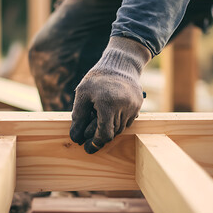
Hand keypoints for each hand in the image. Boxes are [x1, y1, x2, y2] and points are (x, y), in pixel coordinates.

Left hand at [70, 37, 150, 153]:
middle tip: (88, 135)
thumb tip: (75, 137)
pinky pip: (128, 121)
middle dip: (100, 135)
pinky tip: (110, 112)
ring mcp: (133, 107)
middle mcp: (123, 107)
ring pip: (120, 128)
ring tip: (99, 117)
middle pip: (112, 132)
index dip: (95, 143)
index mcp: (108, 104)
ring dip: (109, 128)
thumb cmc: (97, 79)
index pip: (105, 134)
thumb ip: (78, 117)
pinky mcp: (138, 105)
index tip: (87, 148)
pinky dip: (118, 121)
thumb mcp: (82, 94)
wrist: (120, 64)